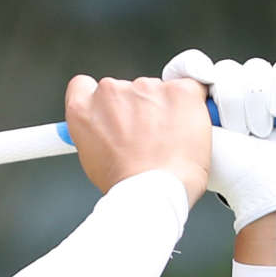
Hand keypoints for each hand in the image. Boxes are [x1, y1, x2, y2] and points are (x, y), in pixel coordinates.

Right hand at [64, 74, 210, 203]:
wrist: (154, 191)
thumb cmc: (125, 184)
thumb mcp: (91, 159)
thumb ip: (95, 133)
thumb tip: (106, 129)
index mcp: (83, 108)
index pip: (84, 85)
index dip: (101, 99)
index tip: (111, 110)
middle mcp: (111, 92)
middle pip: (126, 88)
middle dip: (137, 107)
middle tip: (146, 136)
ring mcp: (146, 87)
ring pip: (158, 90)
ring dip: (164, 108)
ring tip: (168, 141)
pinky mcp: (180, 89)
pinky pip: (191, 89)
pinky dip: (192, 105)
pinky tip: (188, 128)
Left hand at [160, 50, 275, 231]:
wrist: (270, 188)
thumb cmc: (227, 170)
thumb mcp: (191, 139)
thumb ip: (173, 109)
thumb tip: (166, 83)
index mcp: (199, 105)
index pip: (192, 67)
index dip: (195, 67)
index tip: (205, 80)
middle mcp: (229, 96)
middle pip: (228, 70)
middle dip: (234, 100)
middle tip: (240, 133)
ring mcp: (261, 95)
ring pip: (258, 70)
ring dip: (260, 100)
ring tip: (261, 132)